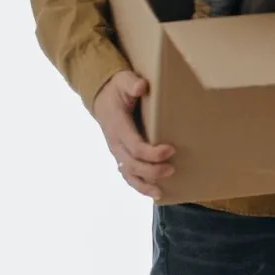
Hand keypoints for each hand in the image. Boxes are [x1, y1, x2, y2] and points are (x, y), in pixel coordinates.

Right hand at [92, 70, 173, 198]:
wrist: (103, 98)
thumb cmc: (117, 90)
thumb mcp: (123, 80)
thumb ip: (131, 83)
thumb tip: (141, 87)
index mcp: (117, 126)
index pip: (133, 145)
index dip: (151, 152)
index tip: (170, 150)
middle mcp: (115, 143)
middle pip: (132, 163)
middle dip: (152, 170)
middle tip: (172, 169)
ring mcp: (117, 152)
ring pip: (128, 174)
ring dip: (144, 185)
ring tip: (161, 193)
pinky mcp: (122, 156)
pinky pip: (128, 175)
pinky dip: (140, 186)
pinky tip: (155, 193)